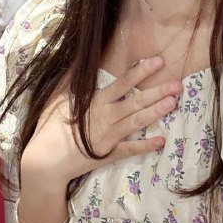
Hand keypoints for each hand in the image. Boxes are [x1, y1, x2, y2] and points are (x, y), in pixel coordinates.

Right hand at [22, 56, 179, 186]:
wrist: (44, 161)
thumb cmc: (49, 128)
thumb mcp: (58, 100)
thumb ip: (71, 82)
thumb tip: (77, 61)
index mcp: (95, 102)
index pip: (123, 83)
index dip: (141, 72)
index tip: (159, 62)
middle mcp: (106, 117)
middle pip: (137, 102)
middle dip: (158, 92)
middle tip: (178, 84)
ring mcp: (109, 136)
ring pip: (138, 122)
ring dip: (157, 112)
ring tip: (174, 103)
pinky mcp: (109, 154)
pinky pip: (131, 149)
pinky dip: (146, 145)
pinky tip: (161, 140)